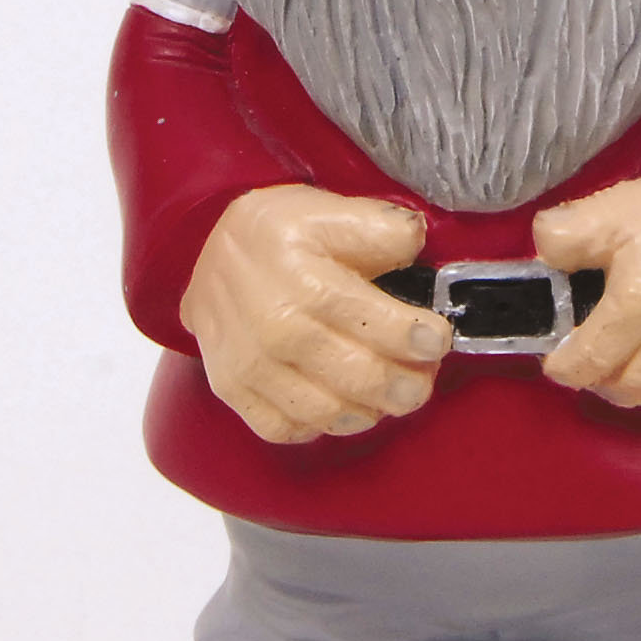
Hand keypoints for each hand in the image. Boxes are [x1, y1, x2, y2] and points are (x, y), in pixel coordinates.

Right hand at [180, 186, 448, 443]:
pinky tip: (336, 405)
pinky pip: (286, 430)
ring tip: (386, 395)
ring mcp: (254, 367)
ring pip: (330, 414)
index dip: (424, 341)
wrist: (203, 247)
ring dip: (370, 410)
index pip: (385, 329)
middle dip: (407, 387)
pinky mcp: (234, 390)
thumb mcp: (329, 210)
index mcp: (311, 285)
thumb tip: (419, 244)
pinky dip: (317, 426)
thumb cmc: (275, 231)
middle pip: (363, 380)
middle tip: (421, 381)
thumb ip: (381, 227)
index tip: (437, 340)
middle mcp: (280, 332)